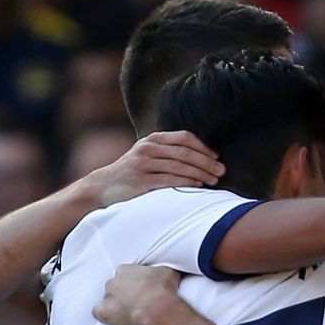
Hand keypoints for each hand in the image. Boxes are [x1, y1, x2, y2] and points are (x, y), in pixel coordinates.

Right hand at [84, 131, 225, 206]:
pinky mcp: (141, 180)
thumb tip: (200, 157)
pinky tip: (198, 186)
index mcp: (153, 139)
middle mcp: (148, 147)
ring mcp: (143, 163)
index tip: (217, 157)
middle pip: (185, 152)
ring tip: (214, 180)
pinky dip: (187, 182)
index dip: (203, 147)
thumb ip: (168, 152)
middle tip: (222, 171)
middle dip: (207, 162)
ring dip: (201, 173)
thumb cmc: (132, 172)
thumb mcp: (147, 155)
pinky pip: (169, 180)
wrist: (102, 186)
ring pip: (179, 166)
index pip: (184, 137)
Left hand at [93, 265, 180, 324]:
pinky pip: (98, 312)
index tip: (141, 288)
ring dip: (115, 303)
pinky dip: (104, 315)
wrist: (157, 308)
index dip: (134, 282)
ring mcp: (107, 297)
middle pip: (115, 285)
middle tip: (137, 300)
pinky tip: (112, 318)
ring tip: (128, 311)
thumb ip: (162, 270)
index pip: (125, 273)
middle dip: (124, 292)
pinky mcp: (104, 312)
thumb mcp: (168, 272)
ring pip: (108, 298)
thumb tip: (170, 271)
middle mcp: (113, 281)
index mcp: (125, 270)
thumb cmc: (163, 289)